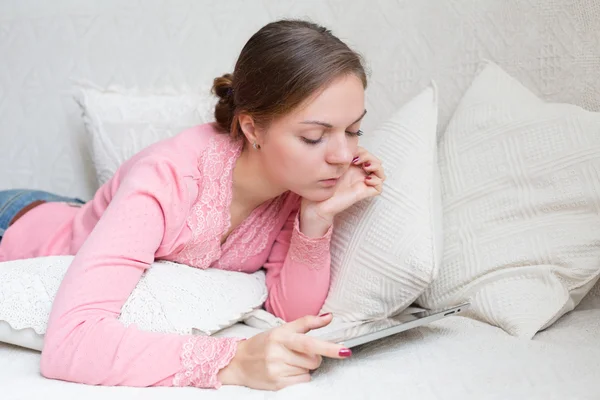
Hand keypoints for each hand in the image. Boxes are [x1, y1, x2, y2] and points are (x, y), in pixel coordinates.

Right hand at [217, 313, 350, 390]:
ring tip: (288, 362)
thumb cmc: (263, 343)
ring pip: (309, 370)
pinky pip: (302, 381)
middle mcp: (278, 352)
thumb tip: (329, 317)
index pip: (309, 342)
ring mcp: (277, 369)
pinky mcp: (277, 383)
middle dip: (313, 357)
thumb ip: (306, 323)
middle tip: (298, 353)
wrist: (239, 362)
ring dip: (304, 367)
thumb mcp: (282, 329)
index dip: (328, 347)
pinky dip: (299, 376)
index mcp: (281, 335)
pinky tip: (286, 371)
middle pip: (314, 359)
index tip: (344, 350)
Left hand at [302, 146, 385, 225]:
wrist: (318, 201)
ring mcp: (362, 183)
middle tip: (357, 159)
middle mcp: (359, 174)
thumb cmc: (323, 183)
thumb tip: (352, 149)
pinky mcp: (363, 192)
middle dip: (370, 157)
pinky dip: (376, 181)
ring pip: (380, 173)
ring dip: (376, 167)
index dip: (363, 152)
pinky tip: (366, 179)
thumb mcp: (335, 164)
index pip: (367, 154)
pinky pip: (378, 187)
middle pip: (376, 162)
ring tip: (366, 167)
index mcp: (353, 166)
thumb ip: (344, 156)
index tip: (352, 153)